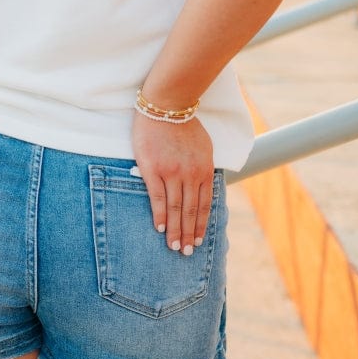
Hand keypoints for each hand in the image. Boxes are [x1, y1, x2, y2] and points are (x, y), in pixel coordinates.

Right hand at [132, 112, 214, 255]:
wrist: (167, 105)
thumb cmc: (184, 125)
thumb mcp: (203, 147)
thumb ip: (203, 168)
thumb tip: (204, 186)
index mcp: (204, 170)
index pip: (204, 204)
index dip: (201, 225)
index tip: (198, 241)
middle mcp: (190, 175)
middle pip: (191, 211)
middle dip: (189, 234)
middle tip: (185, 252)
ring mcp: (171, 173)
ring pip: (176, 208)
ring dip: (175, 230)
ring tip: (173, 246)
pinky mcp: (153, 169)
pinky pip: (158, 197)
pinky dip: (160, 215)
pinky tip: (160, 227)